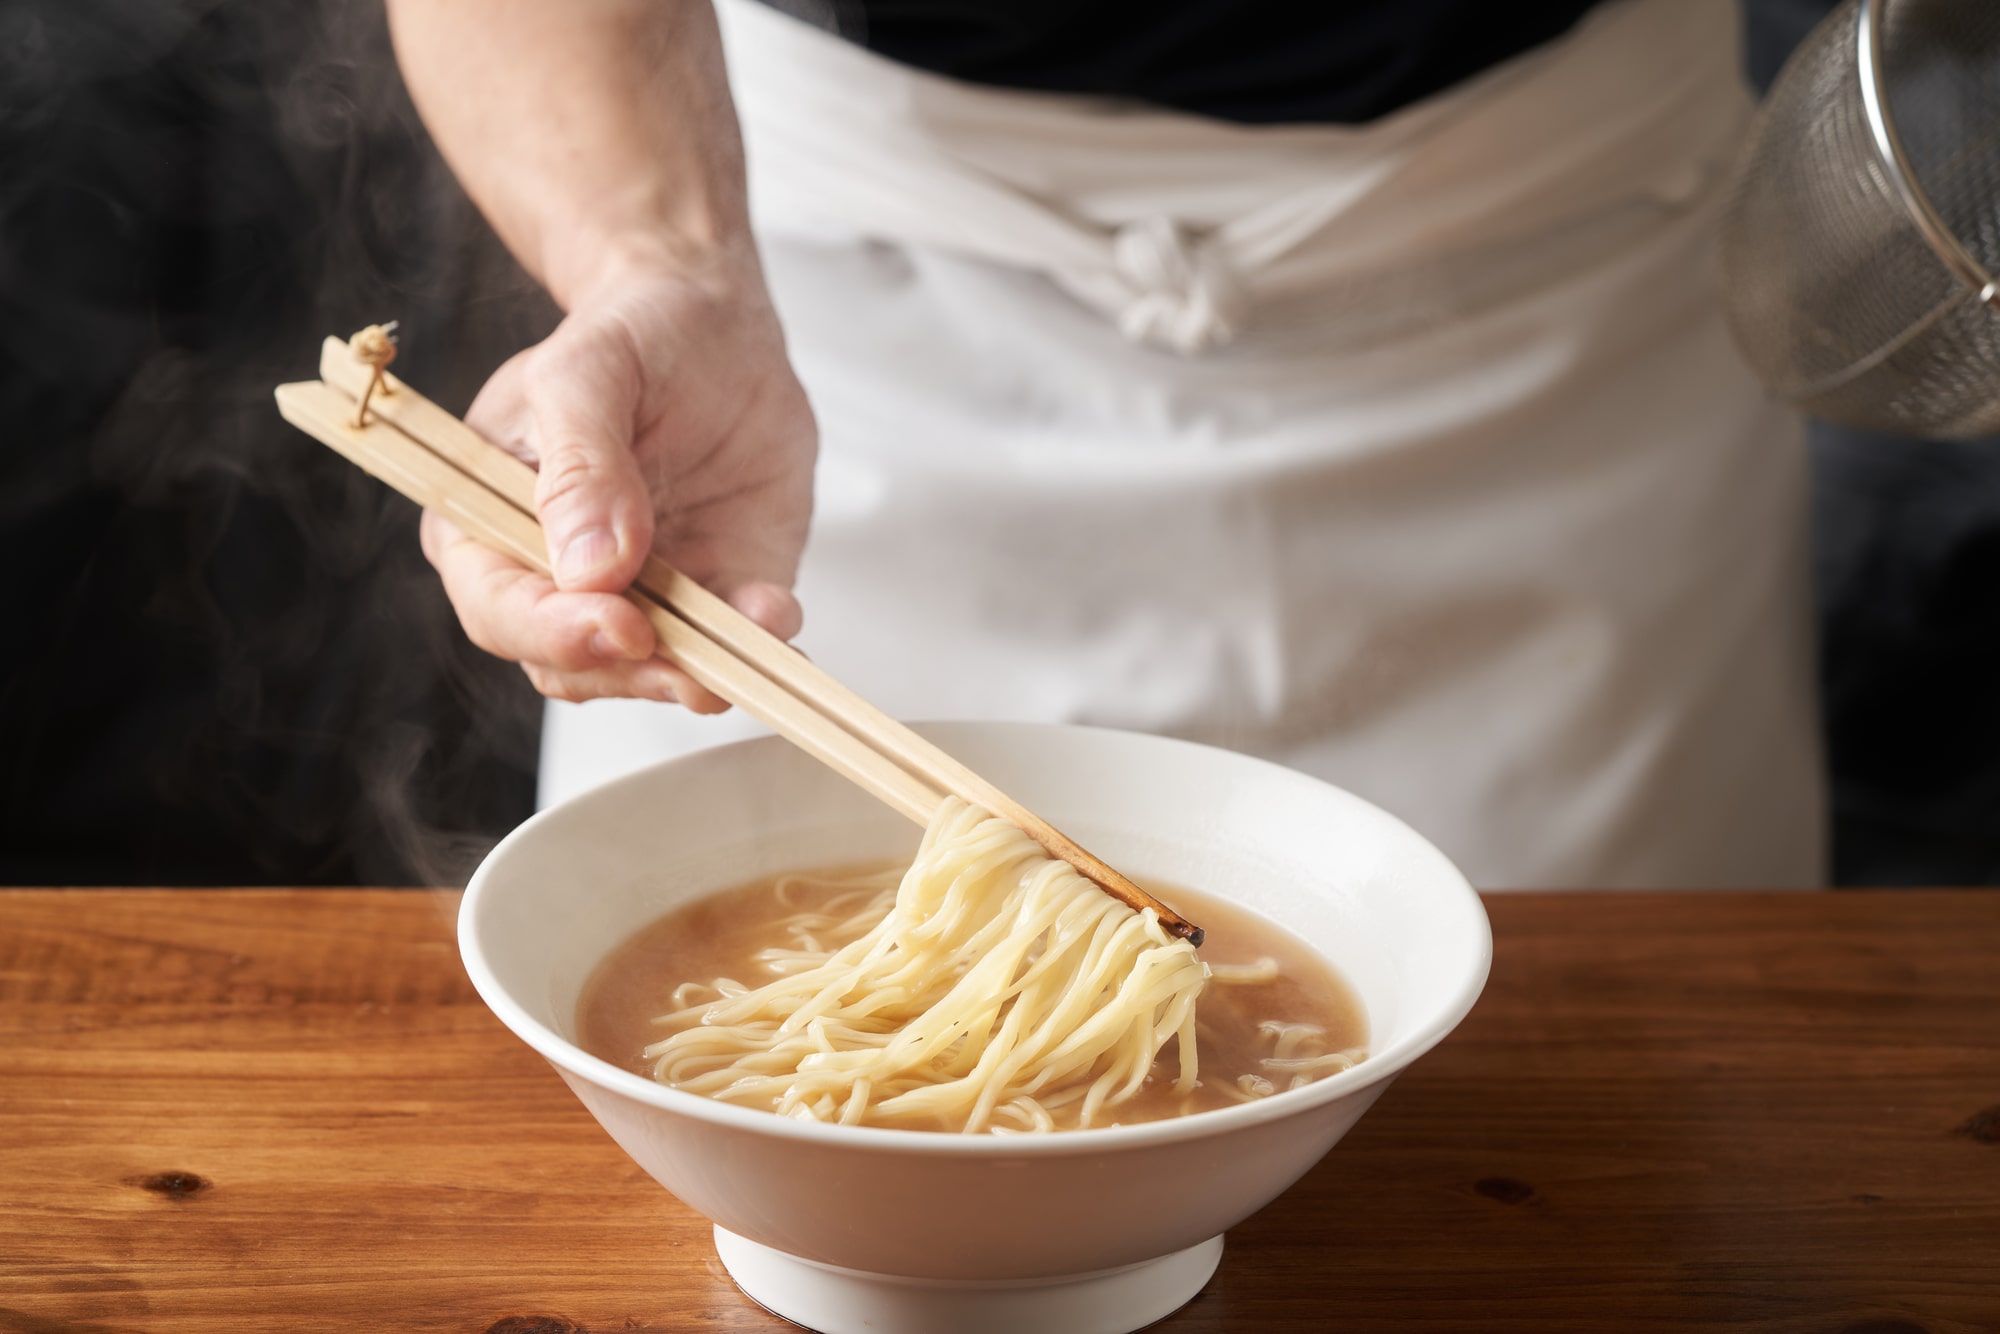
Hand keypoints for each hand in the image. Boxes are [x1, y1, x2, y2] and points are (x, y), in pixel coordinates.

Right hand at [421, 254, 814, 709]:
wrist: (719, 328)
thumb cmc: (633, 335)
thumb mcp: (589, 371)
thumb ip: (580, 464)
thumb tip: (587, 567)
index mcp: (491, 524)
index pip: (499, 608)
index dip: (552, 631)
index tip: (618, 624)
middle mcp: (557, 576)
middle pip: (572, 662)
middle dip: (631, 670)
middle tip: (685, 655)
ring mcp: (639, 592)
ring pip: (651, 672)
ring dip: (698, 671)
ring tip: (748, 636)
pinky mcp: (712, 591)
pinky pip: (730, 643)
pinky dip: (756, 643)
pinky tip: (777, 617)